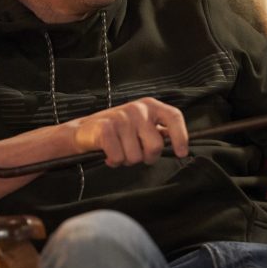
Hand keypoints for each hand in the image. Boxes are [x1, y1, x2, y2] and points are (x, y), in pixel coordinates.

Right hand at [71, 97, 188, 166]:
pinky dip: (114, 161)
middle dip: (148, 157)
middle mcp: (138, 109)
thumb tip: (181, 144)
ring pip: (135, 156)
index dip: (181, 137)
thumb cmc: (119, 131)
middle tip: (137, 154)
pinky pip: (118, 157)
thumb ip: (160, 131)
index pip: (173, 117)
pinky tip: (109, 154)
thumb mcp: (142, 125)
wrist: (85, 130)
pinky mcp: (105, 128)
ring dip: (128, 160)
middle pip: (155, 146)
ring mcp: (121, 118)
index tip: (181, 153)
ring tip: (120, 151)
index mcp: (150, 106)